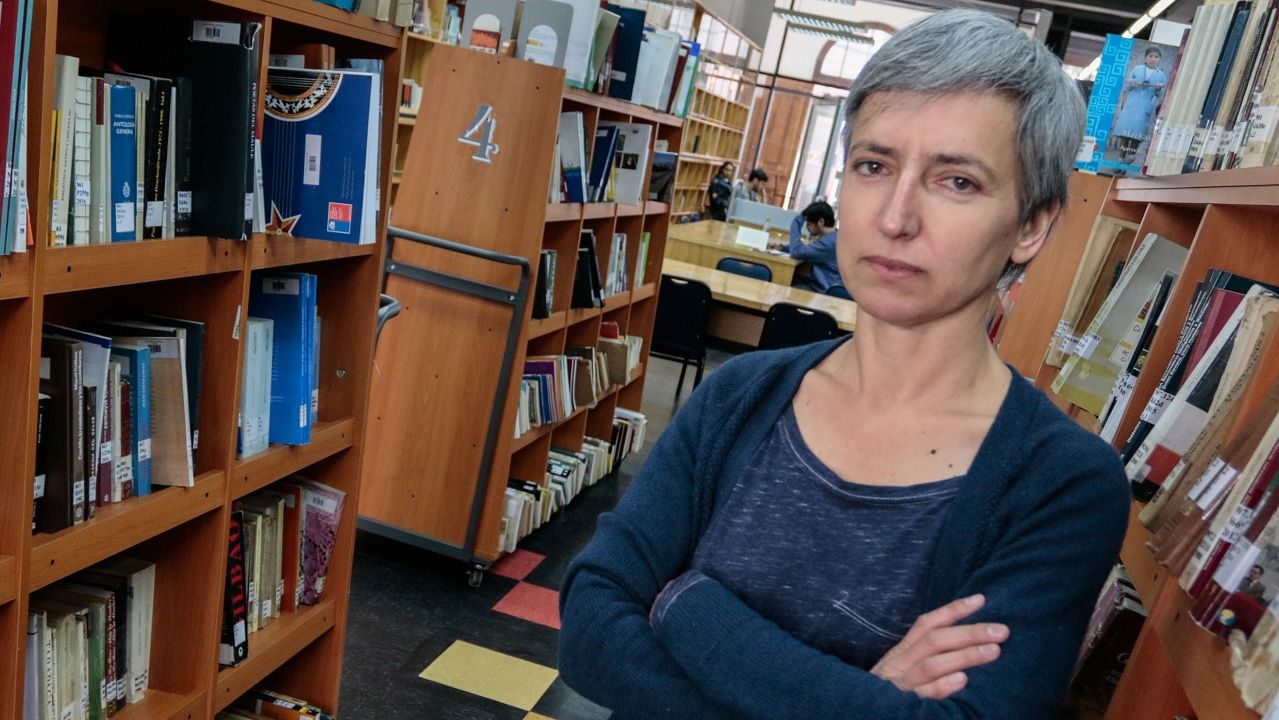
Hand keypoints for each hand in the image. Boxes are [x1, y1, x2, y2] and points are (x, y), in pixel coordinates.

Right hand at [870, 594, 1009, 699]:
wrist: (856, 710)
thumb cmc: (886, 691)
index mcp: (901, 652)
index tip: (981, 600)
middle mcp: (900, 664)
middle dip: (969, 633)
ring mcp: (901, 685)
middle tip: (1001, 631)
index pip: (927, 624)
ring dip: (964, 656)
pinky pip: (924, 696)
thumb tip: (963, 640)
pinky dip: (942, 687)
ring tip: (993, 651)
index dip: (953, 610)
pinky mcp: (902, 706)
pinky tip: (962, 681)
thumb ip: (923, 655)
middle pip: (935, 641)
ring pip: (932, 665)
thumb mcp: (900, 668)